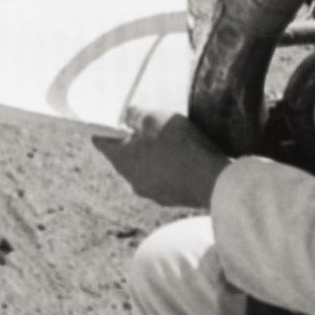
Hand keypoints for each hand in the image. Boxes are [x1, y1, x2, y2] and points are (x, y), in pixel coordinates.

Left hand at [92, 108, 230, 210]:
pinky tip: (182, 159)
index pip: (103, 142)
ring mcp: (151, 193)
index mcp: (121, 159)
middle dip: (132, 142)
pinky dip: (168, 169)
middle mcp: (132, 180)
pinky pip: (163, 180)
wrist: (212, 180)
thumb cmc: (178, 144)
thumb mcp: (153, 118)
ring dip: (152, 156)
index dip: (104, 129)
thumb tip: (127, 117)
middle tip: (145, 126)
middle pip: (124, 157)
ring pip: (145, 169)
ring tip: (168, 142)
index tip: (107, 122)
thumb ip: (135, 115)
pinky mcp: (171, 199)